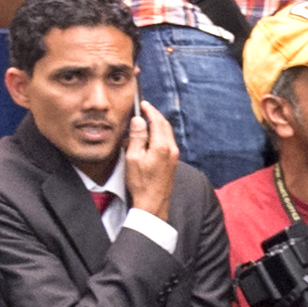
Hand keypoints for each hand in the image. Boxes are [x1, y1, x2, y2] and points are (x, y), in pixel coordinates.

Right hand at [120, 101, 179, 219]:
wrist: (153, 202)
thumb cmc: (141, 182)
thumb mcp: (133, 158)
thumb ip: (137, 137)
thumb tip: (139, 120)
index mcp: (162, 146)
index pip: (158, 121)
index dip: (150, 110)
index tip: (143, 104)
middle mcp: (171, 149)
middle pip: (165, 125)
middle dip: (155, 116)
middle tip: (144, 110)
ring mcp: (174, 156)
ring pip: (167, 134)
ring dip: (157, 125)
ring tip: (145, 123)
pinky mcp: (173, 162)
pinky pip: (167, 143)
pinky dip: (159, 136)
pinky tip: (149, 139)